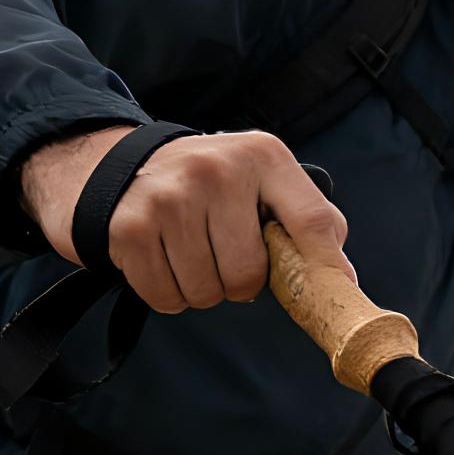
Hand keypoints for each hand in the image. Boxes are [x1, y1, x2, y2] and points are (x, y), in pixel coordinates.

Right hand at [16, 125, 353, 314]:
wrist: (112, 164)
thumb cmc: (205, 187)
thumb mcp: (260, 181)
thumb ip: (307, 219)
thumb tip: (341, 277)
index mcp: (261, 157)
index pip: (312, 221)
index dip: (323, 267)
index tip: (326, 294)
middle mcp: (216, 170)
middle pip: (249, 276)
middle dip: (236, 284)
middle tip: (219, 258)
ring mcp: (169, 197)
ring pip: (206, 292)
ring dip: (198, 291)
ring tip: (187, 254)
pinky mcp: (130, 227)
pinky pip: (166, 297)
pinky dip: (166, 294)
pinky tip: (160, 260)